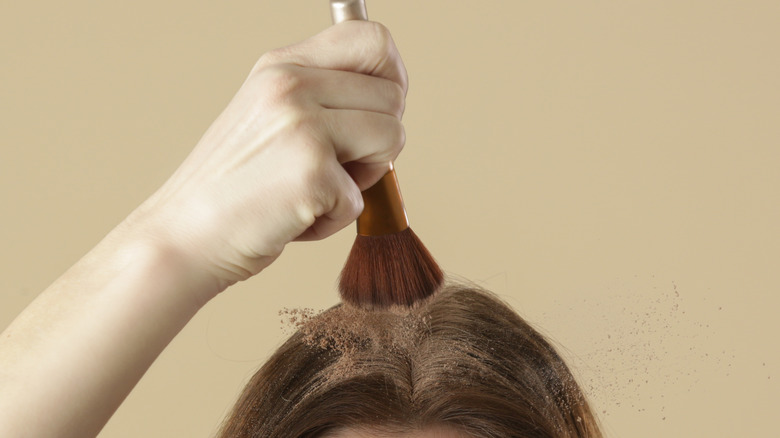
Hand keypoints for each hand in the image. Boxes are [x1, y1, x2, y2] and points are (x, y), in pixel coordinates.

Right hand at [125, 21, 407, 293]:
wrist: (185, 236)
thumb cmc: (236, 186)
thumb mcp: (270, 115)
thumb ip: (323, 95)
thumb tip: (393, 95)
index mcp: (282, 65)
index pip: (372, 38)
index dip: (393, 76)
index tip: (381, 110)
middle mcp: (291, 84)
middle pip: (394, 95)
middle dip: (379, 140)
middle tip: (335, 166)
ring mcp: (302, 125)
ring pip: (393, 138)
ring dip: (364, 178)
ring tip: (314, 188)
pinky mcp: (312, 172)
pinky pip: (362, 198)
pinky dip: (333, 220)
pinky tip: (293, 216)